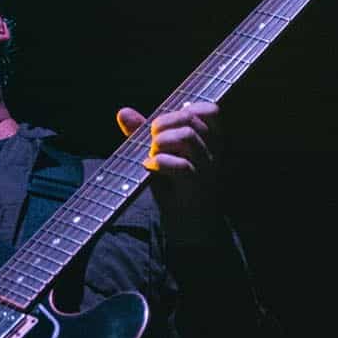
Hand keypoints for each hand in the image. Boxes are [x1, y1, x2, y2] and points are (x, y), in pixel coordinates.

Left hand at [116, 99, 222, 245]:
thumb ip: (142, 133)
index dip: (181, 111)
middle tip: (150, 143)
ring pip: (187, 137)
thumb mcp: (158, 155)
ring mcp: (207, 170)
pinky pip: (182, 165)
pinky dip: (160, 162)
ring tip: (150, 155)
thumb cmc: (173, 187)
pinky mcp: (196, 188)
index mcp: (210, 142)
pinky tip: (149, 167)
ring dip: (160, 143)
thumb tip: (124, 112)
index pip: (209, 111)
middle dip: (162, 125)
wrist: (187, 226)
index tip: (163, 127)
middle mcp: (213, 152)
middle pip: (190, 120)